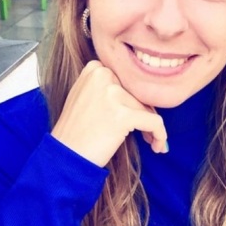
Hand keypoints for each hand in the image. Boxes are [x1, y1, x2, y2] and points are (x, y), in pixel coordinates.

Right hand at [51, 61, 167, 166]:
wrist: (65, 157)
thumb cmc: (76, 132)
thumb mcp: (85, 96)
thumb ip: (108, 86)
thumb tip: (142, 91)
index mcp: (95, 68)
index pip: (128, 80)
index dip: (135, 100)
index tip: (136, 118)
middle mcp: (103, 75)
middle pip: (140, 93)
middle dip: (146, 114)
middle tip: (147, 134)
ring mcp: (113, 94)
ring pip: (149, 109)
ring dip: (153, 127)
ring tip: (150, 142)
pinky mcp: (124, 114)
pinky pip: (155, 122)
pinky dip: (160, 135)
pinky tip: (158, 146)